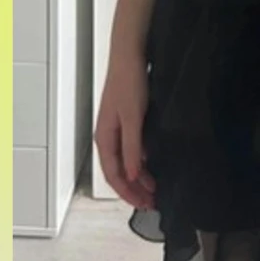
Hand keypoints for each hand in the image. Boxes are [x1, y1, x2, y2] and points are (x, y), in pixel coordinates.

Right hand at [94, 50, 155, 209]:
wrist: (130, 56)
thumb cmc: (129, 84)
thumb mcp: (133, 118)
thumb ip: (132, 147)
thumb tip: (133, 175)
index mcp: (105, 138)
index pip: (114, 175)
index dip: (128, 193)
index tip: (145, 204)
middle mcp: (108, 137)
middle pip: (119, 171)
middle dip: (134, 190)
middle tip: (153, 203)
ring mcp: (117, 129)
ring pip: (126, 161)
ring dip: (139, 177)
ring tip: (155, 189)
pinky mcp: (127, 121)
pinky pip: (132, 150)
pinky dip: (142, 162)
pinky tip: (153, 165)